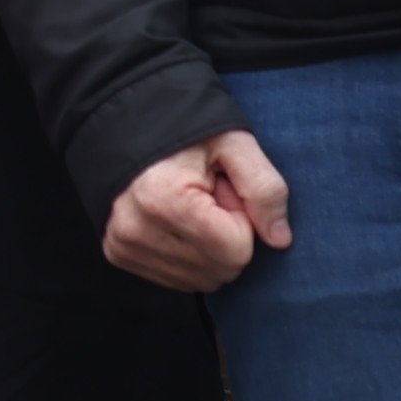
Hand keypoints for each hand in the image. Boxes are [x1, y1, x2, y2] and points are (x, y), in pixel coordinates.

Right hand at [103, 129, 294, 295]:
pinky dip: (189, 256)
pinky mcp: (120, 253)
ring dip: (208, 248)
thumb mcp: (235, 143)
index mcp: (164, 201)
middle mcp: (136, 230)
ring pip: (201, 280)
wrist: (129, 120)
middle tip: (210, 197)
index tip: (224, 190)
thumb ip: (264, 188)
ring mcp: (124, 245)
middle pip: (220, 271)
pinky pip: (178, 280)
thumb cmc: (187, 129)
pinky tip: (177, 222)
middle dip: (227, 237)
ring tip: (192, 207)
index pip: (236, 251)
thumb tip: (280, 240)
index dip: (241, 219)